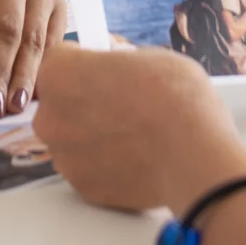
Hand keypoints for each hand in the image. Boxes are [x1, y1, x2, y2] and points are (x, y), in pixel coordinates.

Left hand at [33, 44, 245, 211]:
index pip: (57, 60)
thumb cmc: (175, 98)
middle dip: (84, 102)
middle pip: (60, 104)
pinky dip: (107, 164)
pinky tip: (136, 156)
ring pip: (74, 140)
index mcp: (59, 74)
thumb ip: (116, 62)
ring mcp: (64, 157)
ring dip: (94, 135)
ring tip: (134, 132)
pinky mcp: (83, 188)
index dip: (82, 61)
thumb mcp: (147, 56)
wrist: (195, 154)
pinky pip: (90, 169)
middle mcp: (50, 117)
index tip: (100, 68)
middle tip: (122, 101)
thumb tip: (114, 68)